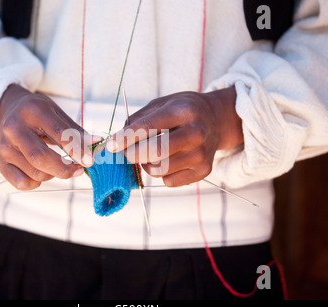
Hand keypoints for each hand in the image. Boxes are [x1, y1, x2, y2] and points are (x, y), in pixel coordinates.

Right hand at [0, 84, 99, 189]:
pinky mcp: (0, 163)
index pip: (58, 134)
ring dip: (54, 175)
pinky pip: (22, 184)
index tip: (90, 160)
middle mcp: (14, 128)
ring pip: (35, 173)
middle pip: (41, 158)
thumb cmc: (37, 112)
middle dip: (65, 169)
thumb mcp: (56, 112)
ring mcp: (4, 147)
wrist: (8, 110)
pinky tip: (42, 172)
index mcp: (32, 110)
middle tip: (79, 169)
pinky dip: (37, 183)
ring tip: (59, 165)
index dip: (77, 150)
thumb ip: (75, 130)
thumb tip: (96, 143)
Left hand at [106, 87, 242, 186]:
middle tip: (126, 153)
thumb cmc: (182, 111)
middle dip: (132, 155)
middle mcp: (195, 132)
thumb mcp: (162, 104)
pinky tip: (167, 160)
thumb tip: (118, 140)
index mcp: (182, 111)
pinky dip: (161, 174)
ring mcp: (201, 154)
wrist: (216, 120)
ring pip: (159, 170)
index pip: (148, 127)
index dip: (125, 138)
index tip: (111, 146)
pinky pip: (169, 181)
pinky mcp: (203, 170)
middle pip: (153, 152)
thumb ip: (138, 120)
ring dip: (146, 165)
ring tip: (151, 154)